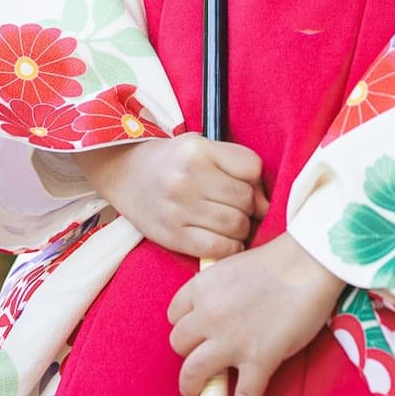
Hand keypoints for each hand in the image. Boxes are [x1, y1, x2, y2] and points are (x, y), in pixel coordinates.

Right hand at [84, 133, 267, 259]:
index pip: (252, 168)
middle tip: (239, 208)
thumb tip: (267, 203)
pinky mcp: (173, 236)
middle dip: (250, 207)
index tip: (250, 188)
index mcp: (197, 150)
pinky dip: (229, 248)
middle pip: (246, 199)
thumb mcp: (201, 146)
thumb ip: (236, 165)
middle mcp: (187, 178)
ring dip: (241, 229)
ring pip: (236, 225)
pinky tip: (223, 240)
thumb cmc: (173, 161)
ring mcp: (178, 209)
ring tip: (230, 223)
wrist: (127, 175)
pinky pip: (218, 249)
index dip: (257, 181)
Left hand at [167, 232, 344, 395]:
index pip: (174, 315)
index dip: (184, 327)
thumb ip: (216, 291)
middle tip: (199, 362)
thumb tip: (214, 313)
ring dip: (194, 390)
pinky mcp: (259, 359)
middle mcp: (209, 315)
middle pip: (179, 345)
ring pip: (194, 373)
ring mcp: (232, 340)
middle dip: (188, 355)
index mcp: (201, 288)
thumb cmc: (278, 260)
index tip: (195, 334)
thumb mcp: (232, 268)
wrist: (310, 262)